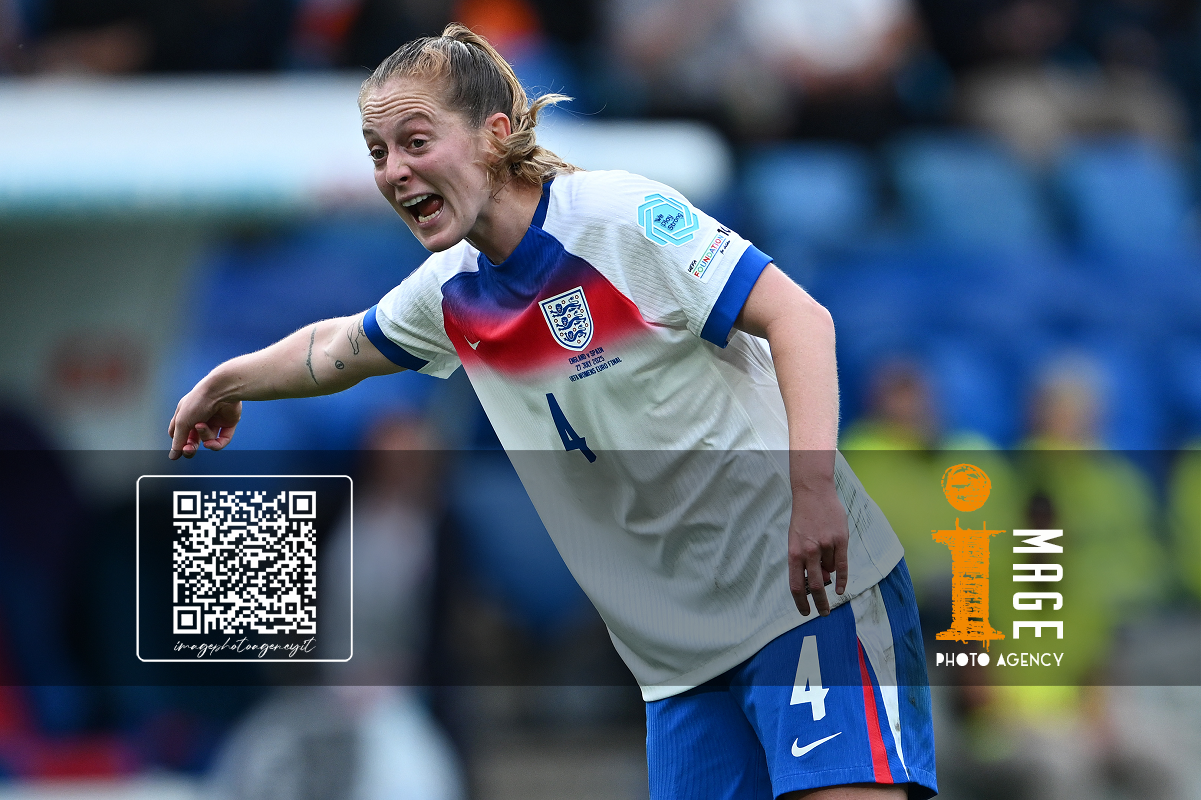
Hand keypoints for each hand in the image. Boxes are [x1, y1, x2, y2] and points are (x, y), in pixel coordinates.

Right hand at [168, 389, 240, 459]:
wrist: (221, 390)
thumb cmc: (198, 401)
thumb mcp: (182, 422)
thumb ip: (178, 441)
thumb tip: (173, 456)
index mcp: (185, 414)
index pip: (178, 432)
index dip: (178, 443)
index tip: (178, 451)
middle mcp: (200, 417)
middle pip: (194, 440)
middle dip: (191, 447)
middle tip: (189, 450)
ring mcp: (214, 420)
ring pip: (208, 439)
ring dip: (204, 436)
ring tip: (202, 426)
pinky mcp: (228, 423)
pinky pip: (222, 440)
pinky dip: (216, 444)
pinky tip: (211, 443)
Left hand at [787, 483, 848, 616]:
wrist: (813, 493)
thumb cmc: (803, 519)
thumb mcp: (796, 540)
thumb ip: (805, 561)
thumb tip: (822, 580)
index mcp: (794, 553)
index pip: (796, 585)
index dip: (801, 603)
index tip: (805, 613)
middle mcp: (809, 551)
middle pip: (814, 586)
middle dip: (820, 604)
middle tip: (823, 613)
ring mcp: (825, 546)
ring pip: (830, 571)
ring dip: (829, 569)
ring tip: (824, 549)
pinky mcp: (840, 540)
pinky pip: (842, 566)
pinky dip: (842, 580)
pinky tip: (841, 590)